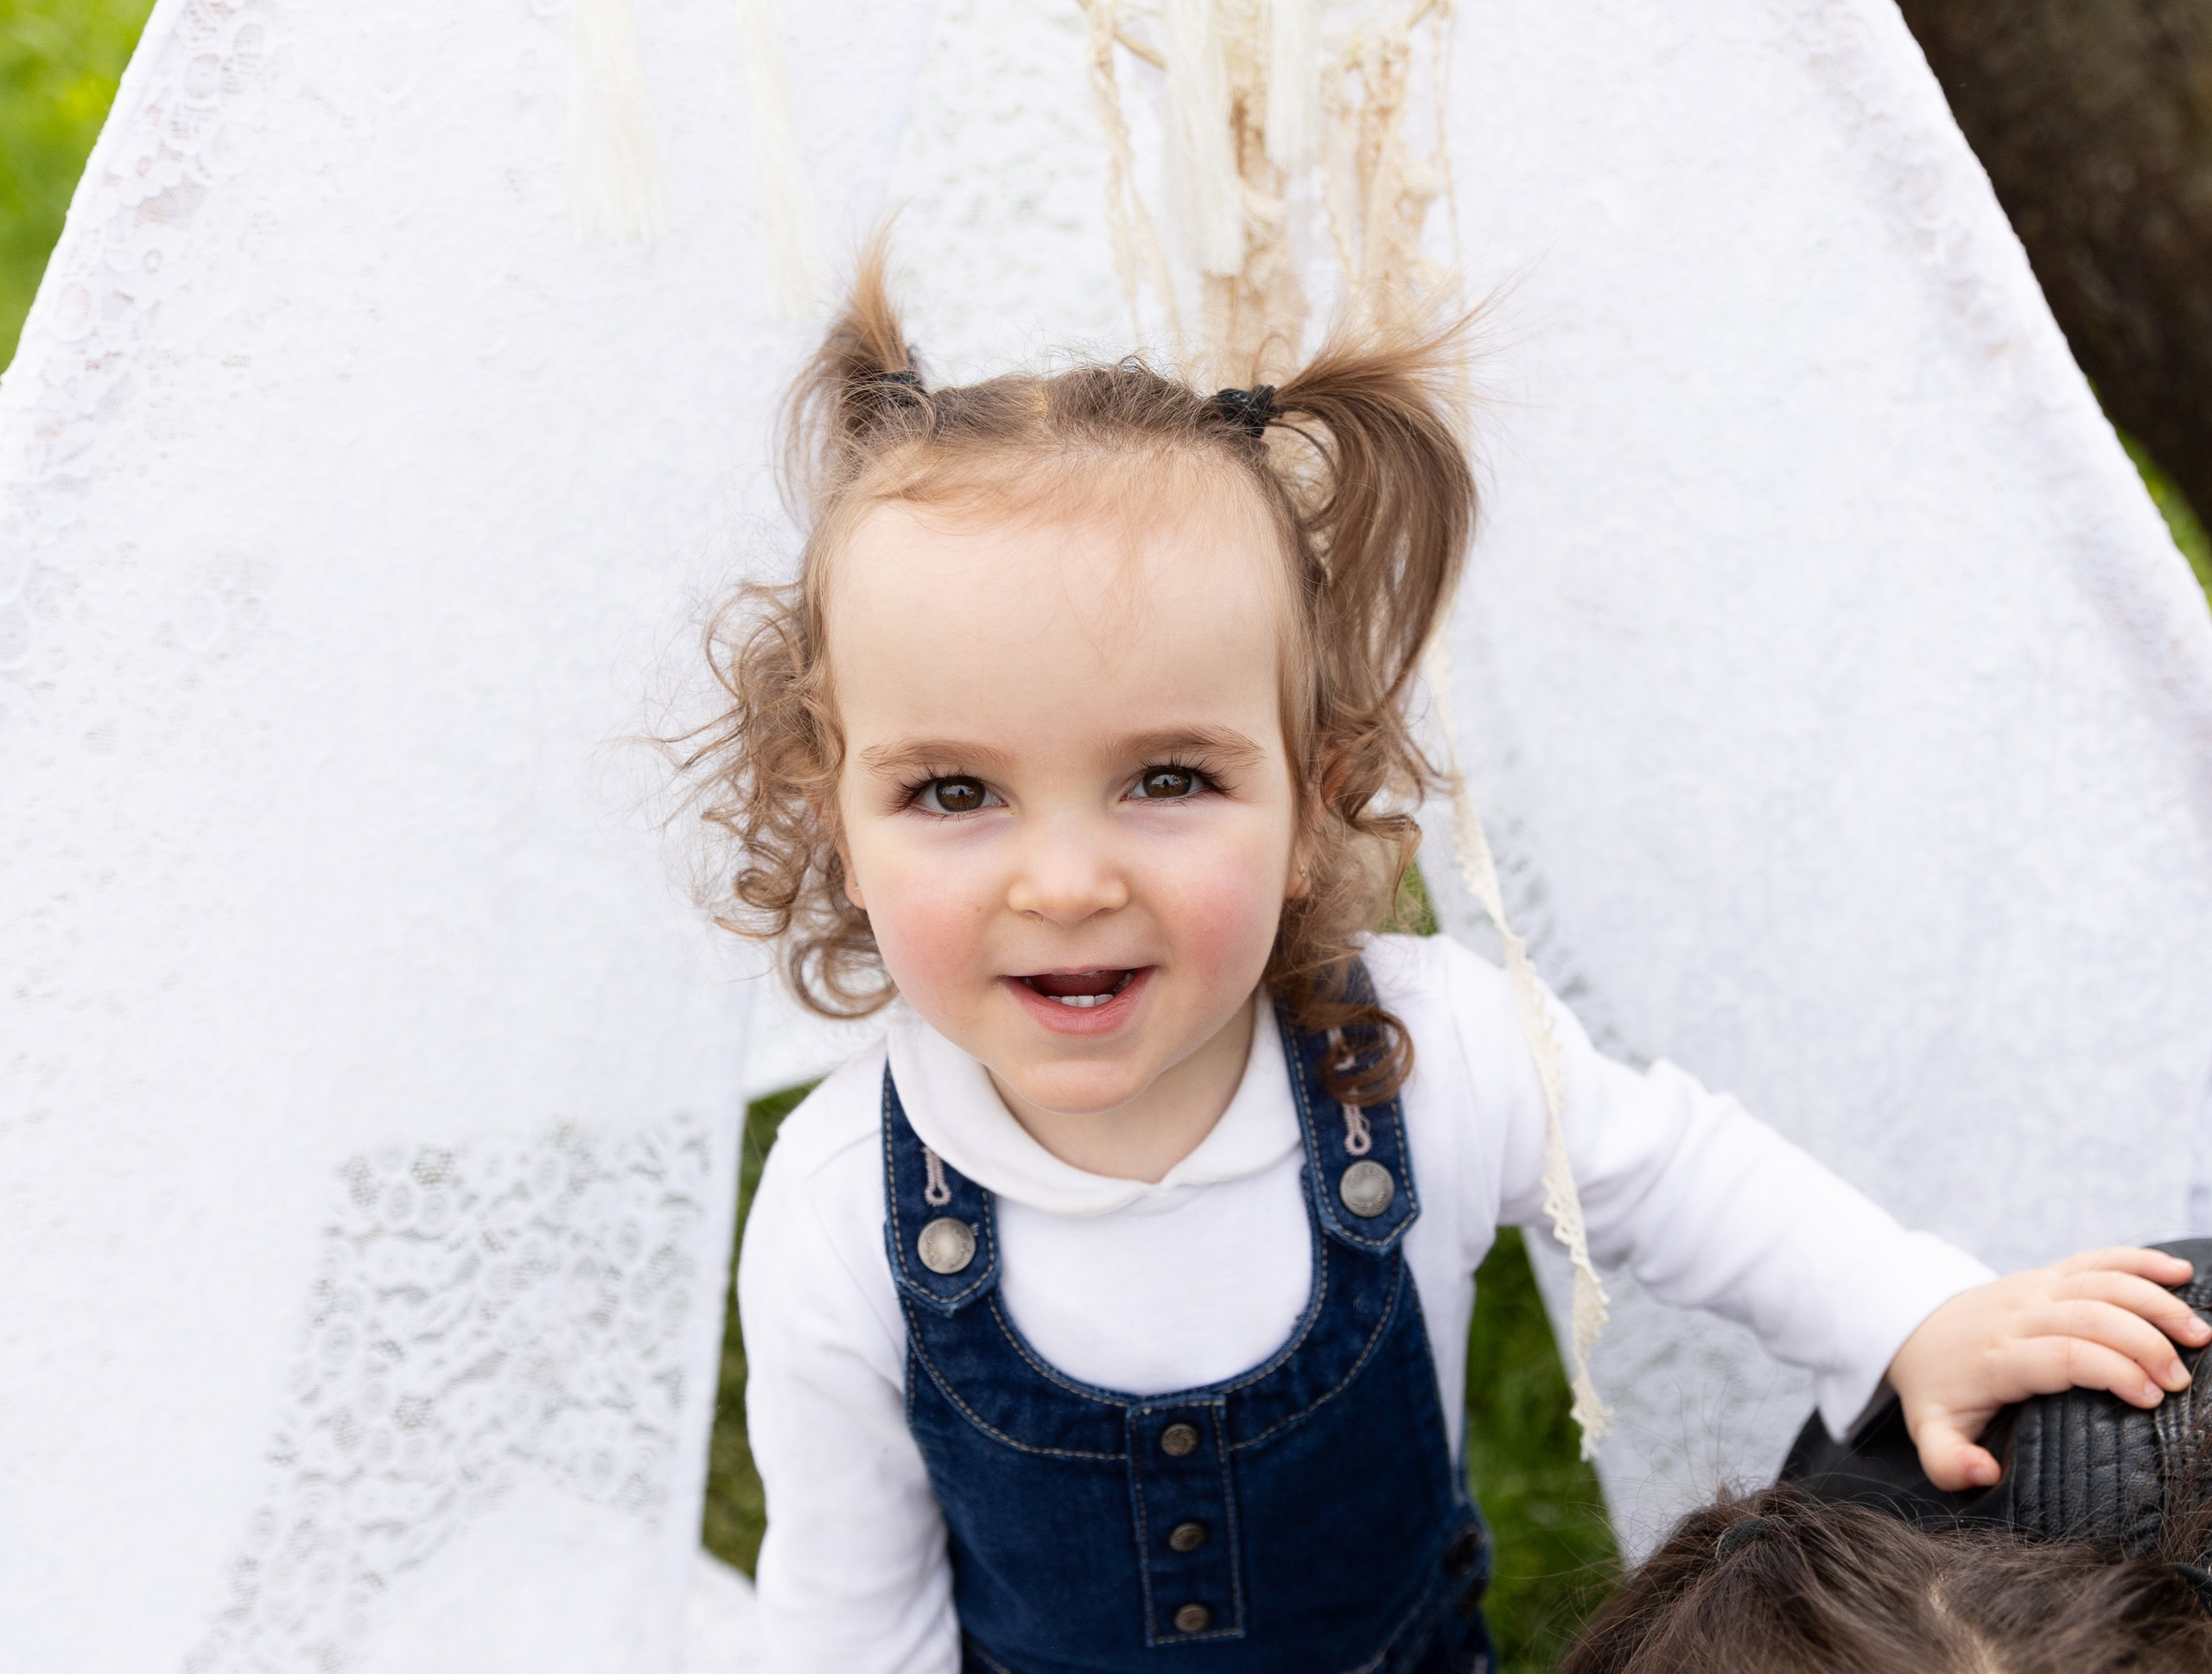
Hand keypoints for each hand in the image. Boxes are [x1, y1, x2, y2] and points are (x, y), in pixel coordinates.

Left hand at [1886, 1247, 2210, 1491]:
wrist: (1915, 1331)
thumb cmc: (1937, 1390)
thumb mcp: (1931, 1432)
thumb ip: (1949, 1461)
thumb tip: (1985, 1472)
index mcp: (1999, 1356)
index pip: (2064, 1354)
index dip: (2112, 1370)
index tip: (2151, 1399)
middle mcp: (2020, 1314)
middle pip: (2092, 1315)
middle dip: (2145, 1343)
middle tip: (2181, 1379)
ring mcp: (2036, 1288)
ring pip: (2102, 1282)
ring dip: (2155, 1303)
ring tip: (2200, 1335)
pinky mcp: (2048, 1275)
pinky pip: (2098, 1259)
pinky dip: (2141, 1260)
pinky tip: (2181, 1272)